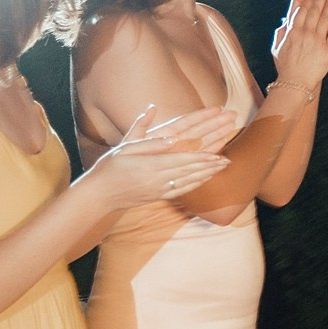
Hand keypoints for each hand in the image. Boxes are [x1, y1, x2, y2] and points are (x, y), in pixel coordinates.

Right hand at [80, 106, 236, 211]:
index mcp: (150, 165)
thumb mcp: (125, 148)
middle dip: (210, 165)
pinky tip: (206, 179)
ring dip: (208, 174)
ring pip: (189, 181)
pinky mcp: (158, 196)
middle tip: (228, 160)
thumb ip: (146, 138)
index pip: (182, 160)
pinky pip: (181, 190)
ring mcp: (159, 190)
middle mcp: (158, 179)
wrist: (99, 195)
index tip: (217, 153)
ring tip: (223, 167)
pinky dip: (196, 184)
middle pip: (190, 170)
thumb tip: (168, 132)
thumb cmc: (110, 167)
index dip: (202, 157)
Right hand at [271, 0, 327, 86]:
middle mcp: (305, 34)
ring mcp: (317, 41)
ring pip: (326, 19)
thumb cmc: (285, 65)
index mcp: (292, 32)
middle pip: (315, 11)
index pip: (302, 10)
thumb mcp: (278, 46)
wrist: (295, 83)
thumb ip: (282, 31)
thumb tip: (285, 19)